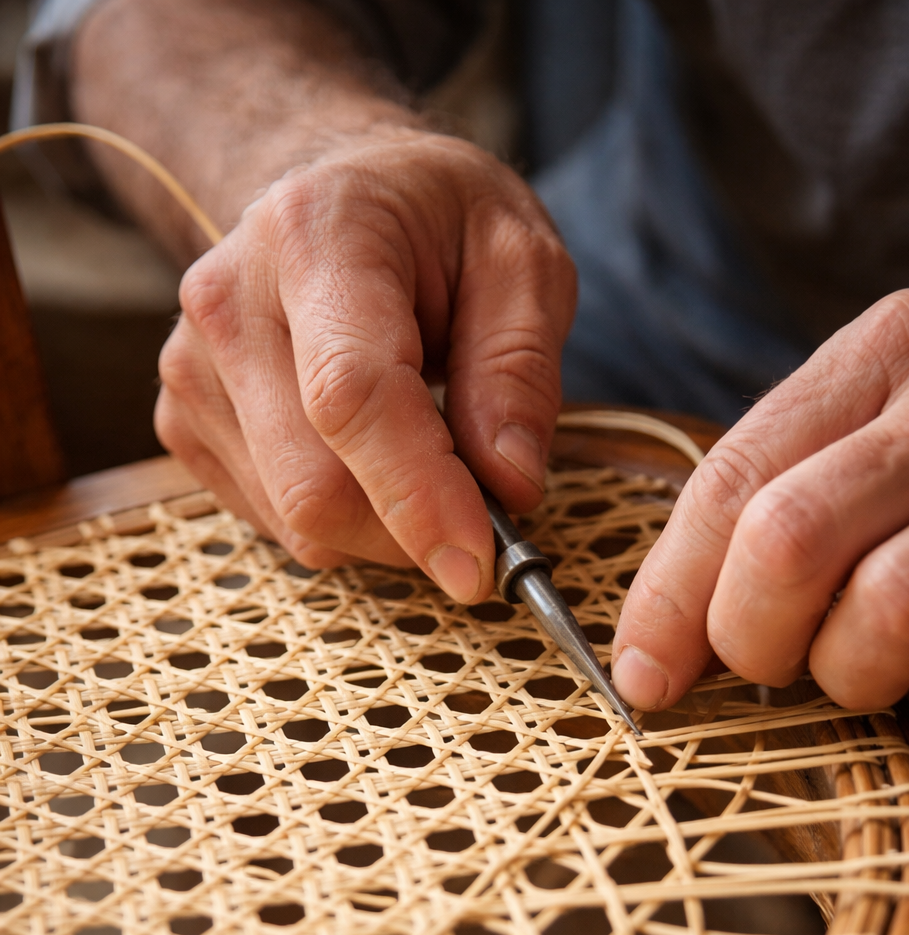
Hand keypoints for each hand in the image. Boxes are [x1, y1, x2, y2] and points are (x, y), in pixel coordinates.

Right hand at [155, 128, 574, 591]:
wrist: (333, 190)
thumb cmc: (436, 223)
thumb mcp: (521, 257)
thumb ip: (521, 369)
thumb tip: (511, 485)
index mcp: (316, 236)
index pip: (350, 397)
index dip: (416, 496)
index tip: (479, 565)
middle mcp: (229, 302)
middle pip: (316, 485)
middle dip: (415, 529)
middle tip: (486, 503)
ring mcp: (192, 369)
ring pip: (299, 522)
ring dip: (385, 526)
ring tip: (423, 446)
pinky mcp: (182, 424)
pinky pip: (278, 522)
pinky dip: (344, 520)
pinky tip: (365, 452)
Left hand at [612, 288, 908, 736]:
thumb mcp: (886, 406)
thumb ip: (779, 486)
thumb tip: (657, 642)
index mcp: (889, 353)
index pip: (732, 485)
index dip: (669, 599)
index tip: (644, 675)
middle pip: (789, 548)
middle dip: (753, 641)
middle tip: (772, 660)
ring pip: (889, 617)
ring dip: (856, 675)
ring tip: (871, 661)